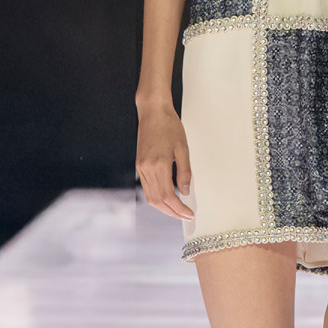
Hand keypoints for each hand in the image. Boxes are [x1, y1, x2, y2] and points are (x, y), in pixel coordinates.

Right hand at [136, 102, 193, 219]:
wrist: (152, 112)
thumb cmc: (168, 126)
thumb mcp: (183, 148)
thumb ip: (184, 173)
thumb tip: (185, 192)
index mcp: (158, 165)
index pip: (168, 196)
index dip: (179, 209)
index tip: (189, 213)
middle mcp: (146, 169)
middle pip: (157, 201)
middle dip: (172, 212)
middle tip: (185, 216)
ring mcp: (140, 168)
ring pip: (150, 197)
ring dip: (163, 207)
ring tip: (177, 210)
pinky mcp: (139, 165)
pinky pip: (146, 188)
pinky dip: (157, 197)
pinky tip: (167, 197)